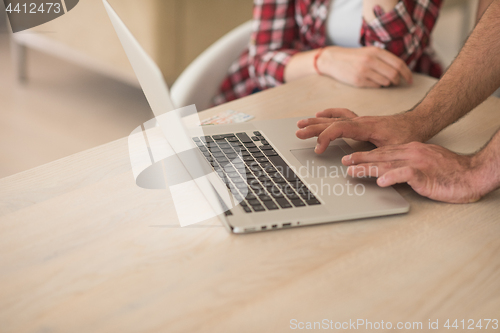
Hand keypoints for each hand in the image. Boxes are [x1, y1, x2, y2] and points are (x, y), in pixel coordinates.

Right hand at [296, 108, 426, 152]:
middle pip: (331, 122)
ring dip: (316, 121)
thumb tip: (361, 167)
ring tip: (300, 124)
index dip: (325, 138)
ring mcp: (359, 119)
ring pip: (333, 117)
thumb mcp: (395, 149)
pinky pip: (340, 114)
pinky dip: (328, 114)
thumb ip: (379, 158)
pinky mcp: (360, 121)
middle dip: (313, 128)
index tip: (317, 149)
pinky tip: (319, 114)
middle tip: (298, 133)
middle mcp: (360, 121)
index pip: (339, 129)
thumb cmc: (408, 135)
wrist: (418, 123)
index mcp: (365, 127)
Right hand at [318, 46, 412, 87]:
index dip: (407, 73)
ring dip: (387, 84)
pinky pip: (376, 87)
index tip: (410, 80)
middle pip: (394, 74)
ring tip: (381, 80)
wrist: (333, 60)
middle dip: (398, 81)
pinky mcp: (358, 81)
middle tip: (397, 82)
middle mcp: (370, 61)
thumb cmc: (354, 57)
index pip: (399, 64)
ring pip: (386, 82)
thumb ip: (384, 58)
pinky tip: (372, 82)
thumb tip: (402, 70)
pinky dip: (378, 86)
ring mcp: (364, 71)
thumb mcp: (369, 52)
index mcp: (376, 51)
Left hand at [342, 142, 486, 202]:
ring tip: (352, 171)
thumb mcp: (426, 164)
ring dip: (368, 168)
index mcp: (412, 150)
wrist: (473, 175)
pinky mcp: (425, 174)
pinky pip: (405, 174)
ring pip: (387, 163)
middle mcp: (412, 152)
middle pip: (381, 155)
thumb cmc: (450, 173)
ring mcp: (418, 162)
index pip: (384, 152)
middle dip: (360, 159)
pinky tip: (380, 182)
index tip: (351, 158)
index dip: (366, 155)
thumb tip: (390, 171)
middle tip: (344, 162)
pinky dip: (391, 177)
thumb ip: (408, 165)